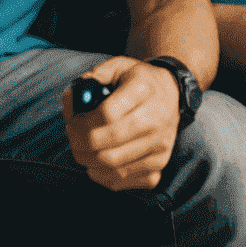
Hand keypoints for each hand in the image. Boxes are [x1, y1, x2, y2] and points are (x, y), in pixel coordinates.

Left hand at [64, 56, 179, 190]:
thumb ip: (94, 76)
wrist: (173, 92)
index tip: (72, 122)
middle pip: (108, 143)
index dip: (81, 123)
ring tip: (82, 149)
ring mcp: (160, 144)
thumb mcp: (119, 66)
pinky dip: (103, 176)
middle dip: (79, 144)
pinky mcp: (160, 162)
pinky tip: (98, 162)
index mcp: (144, 90)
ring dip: (88, 161)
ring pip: (113, 166)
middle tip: (73, 137)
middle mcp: (156, 118)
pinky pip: (124, 180)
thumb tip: (72, 96)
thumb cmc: (139, 81)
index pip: (107, 114)